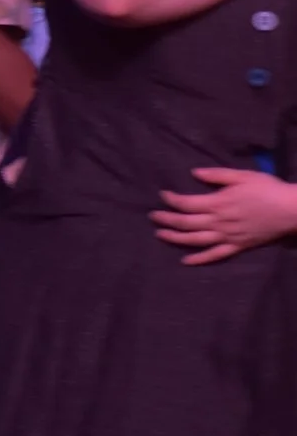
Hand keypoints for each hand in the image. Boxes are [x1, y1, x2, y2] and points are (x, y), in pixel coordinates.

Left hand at [152, 167, 296, 264]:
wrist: (292, 210)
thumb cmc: (268, 189)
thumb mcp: (243, 176)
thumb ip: (217, 175)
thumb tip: (193, 173)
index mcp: (218, 203)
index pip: (186, 203)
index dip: (171, 200)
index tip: (162, 195)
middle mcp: (219, 222)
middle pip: (185, 223)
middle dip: (166, 219)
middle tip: (152, 217)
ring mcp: (227, 236)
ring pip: (195, 240)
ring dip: (175, 238)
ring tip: (160, 235)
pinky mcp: (238, 247)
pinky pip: (215, 255)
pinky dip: (199, 259)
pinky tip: (185, 261)